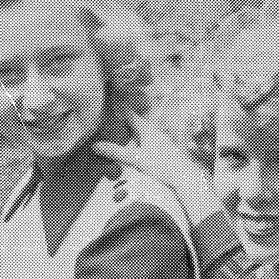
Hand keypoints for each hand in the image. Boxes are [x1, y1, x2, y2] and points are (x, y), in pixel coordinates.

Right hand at [97, 117, 222, 224]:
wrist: (183, 176)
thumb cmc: (161, 164)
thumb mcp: (135, 158)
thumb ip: (115, 152)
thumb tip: (95, 145)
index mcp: (146, 129)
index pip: (130, 114)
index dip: (121, 108)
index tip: (112, 101)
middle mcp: (154, 132)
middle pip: (136, 123)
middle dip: (125, 121)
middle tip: (112, 120)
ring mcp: (160, 141)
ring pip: (143, 133)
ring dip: (132, 133)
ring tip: (121, 135)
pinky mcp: (164, 150)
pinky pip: (148, 142)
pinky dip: (139, 142)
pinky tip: (137, 149)